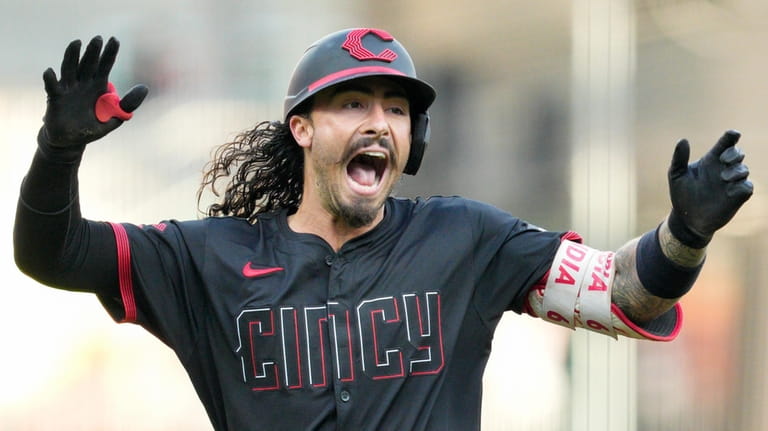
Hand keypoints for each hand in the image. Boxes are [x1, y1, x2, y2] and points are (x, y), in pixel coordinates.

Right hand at [41, 36, 147, 148]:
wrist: (71, 141)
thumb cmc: (93, 127)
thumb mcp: (115, 117)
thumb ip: (129, 104)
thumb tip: (145, 87)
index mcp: (98, 86)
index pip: (105, 66)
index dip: (109, 53)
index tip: (115, 40)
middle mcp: (83, 84)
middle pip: (88, 64)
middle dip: (94, 51)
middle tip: (99, 38)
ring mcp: (68, 89)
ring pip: (70, 69)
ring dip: (72, 56)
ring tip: (77, 42)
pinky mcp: (56, 99)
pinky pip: (52, 87)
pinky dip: (50, 79)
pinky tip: (50, 72)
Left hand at [667, 130, 753, 247]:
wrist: (687, 219)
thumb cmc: (682, 194)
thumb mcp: (676, 175)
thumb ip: (679, 158)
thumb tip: (682, 140)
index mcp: (711, 160)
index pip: (725, 144)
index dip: (731, 137)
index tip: (734, 134)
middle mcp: (724, 168)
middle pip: (738, 153)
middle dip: (734, 153)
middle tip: (723, 160)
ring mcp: (732, 182)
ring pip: (744, 169)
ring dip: (736, 171)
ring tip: (723, 177)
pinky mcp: (738, 196)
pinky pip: (747, 187)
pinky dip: (741, 186)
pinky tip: (729, 190)